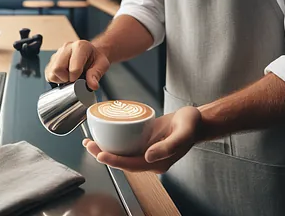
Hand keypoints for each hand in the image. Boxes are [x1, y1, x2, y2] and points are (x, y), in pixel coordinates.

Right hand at [44, 40, 109, 89]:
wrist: (91, 53)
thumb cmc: (95, 58)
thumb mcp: (102, 65)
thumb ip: (96, 74)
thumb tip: (92, 85)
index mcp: (80, 46)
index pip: (73, 68)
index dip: (76, 78)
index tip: (80, 79)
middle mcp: (67, 47)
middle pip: (58, 69)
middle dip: (66, 79)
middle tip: (74, 79)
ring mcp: (58, 52)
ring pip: (51, 72)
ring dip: (60, 79)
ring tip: (70, 77)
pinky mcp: (52, 60)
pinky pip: (48, 74)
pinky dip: (55, 79)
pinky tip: (64, 76)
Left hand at [83, 106, 202, 172]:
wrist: (196, 120)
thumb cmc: (191, 124)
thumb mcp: (182, 133)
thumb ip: (168, 146)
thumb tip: (149, 157)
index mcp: (158, 162)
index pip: (131, 165)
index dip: (115, 161)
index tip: (100, 155)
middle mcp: (150, 159)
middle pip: (123, 161)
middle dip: (104, 155)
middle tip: (88, 145)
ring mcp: (147, 151)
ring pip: (122, 153)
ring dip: (106, 148)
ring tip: (90, 141)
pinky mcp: (145, 142)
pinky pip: (126, 144)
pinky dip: (114, 141)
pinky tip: (105, 134)